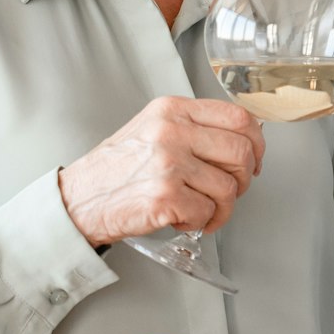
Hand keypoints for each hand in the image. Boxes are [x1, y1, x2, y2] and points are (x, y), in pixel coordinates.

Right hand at [58, 96, 264, 246]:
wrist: (77, 200)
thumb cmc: (115, 169)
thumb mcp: (152, 129)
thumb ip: (192, 128)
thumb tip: (241, 140)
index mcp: (172, 109)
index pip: (239, 117)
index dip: (256, 144)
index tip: (253, 160)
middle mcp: (172, 131)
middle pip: (241, 152)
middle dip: (243, 180)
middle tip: (228, 192)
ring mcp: (169, 163)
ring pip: (228, 188)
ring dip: (220, 208)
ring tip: (200, 211)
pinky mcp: (165, 196)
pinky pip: (207, 213)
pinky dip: (200, 223)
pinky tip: (181, 219)